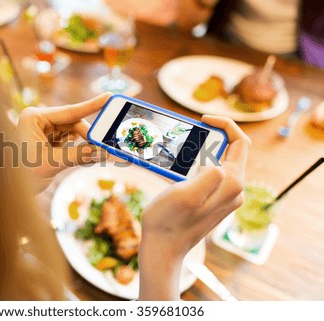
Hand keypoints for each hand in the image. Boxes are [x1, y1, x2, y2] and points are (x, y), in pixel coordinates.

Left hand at [17, 93, 111, 191]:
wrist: (7, 193)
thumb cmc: (22, 176)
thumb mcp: (53, 163)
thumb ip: (81, 156)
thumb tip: (105, 153)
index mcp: (34, 118)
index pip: (69, 111)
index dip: (92, 106)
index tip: (109, 97)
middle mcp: (38, 120)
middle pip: (73, 122)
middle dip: (89, 134)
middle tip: (107, 143)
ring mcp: (42, 130)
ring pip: (72, 132)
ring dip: (85, 142)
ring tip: (99, 151)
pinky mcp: (46, 141)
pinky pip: (68, 141)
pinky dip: (78, 148)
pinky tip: (88, 154)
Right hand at [138, 115, 250, 299]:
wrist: (163, 248)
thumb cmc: (169, 222)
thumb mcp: (186, 195)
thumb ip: (209, 176)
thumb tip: (218, 164)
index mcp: (231, 184)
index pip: (240, 142)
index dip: (225, 125)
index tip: (202, 119)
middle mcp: (234, 190)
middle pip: (230, 151)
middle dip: (211, 138)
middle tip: (187, 136)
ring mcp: (225, 197)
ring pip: (219, 162)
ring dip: (202, 152)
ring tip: (180, 153)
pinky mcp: (214, 202)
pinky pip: (211, 175)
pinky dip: (197, 165)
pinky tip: (180, 169)